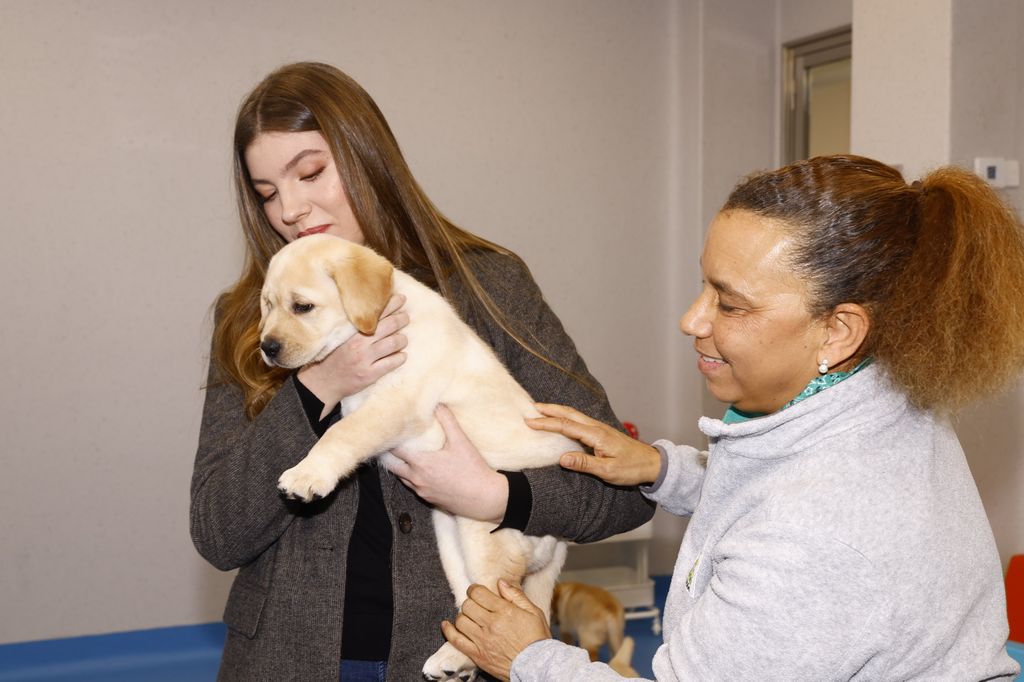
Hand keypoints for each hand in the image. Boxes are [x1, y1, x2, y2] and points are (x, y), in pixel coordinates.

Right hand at [297, 294, 407, 415]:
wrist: (322, 382)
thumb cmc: (332, 357)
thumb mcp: (340, 338)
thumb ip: (355, 327)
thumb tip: (374, 313)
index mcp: (351, 333)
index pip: (375, 314)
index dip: (390, 304)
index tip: (400, 298)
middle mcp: (359, 344)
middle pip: (388, 326)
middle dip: (401, 319)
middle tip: (406, 317)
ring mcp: (365, 360)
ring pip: (393, 343)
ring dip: (402, 339)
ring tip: (403, 338)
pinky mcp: (369, 375)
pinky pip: (391, 363)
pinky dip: (400, 357)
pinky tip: (402, 355)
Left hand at [389, 405, 508, 522]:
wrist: (485, 498)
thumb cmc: (473, 469)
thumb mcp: (461, 441)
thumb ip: (447, 421)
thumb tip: (438, 404)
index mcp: (421, 463)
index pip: (396, 450)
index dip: (391, 440)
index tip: (391, 431)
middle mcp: (417, 479)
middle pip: (393, 466)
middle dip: (389, 455)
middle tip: (388, 444)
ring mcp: (422, 491)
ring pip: (402, 478)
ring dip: (400, 467)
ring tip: (401, 457)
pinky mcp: (429, 499)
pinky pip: (413, 487)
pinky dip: (411, 478)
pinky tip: (418, 472)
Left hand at [441, 580, 551, 681]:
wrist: (537, 665)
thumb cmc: (537, 638)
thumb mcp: (533, 612)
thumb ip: (516, 595)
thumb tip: (500, 582)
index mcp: (504, 611)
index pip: (478, 593)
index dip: (475, 589)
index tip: (477, 592)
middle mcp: (491, 624)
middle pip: (467, 605)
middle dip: (470, 602)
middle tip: (476, 605)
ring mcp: (482, 640)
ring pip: (460, 620)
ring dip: (463, 616)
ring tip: (470, 617)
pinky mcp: (477, 654)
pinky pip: (456, 640)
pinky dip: (448, 631)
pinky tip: (447, 625)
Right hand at [527, 403, 661, 485]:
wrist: (651, 463)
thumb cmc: (631, 468)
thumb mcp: (608, 471)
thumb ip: (585, 465)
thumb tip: (562, 458)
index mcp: (596, 436)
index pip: (566, 426)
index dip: (547, 423)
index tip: (530, 421)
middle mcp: (597, 428)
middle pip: (569, 414)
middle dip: (549, 409)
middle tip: (531, 407)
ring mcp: (599, 429)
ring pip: (574, 415)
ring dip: (557, 411)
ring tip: (541, 410)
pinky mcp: (601, 432)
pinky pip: (579, 421)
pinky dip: (566, 417)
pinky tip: (561, 420)